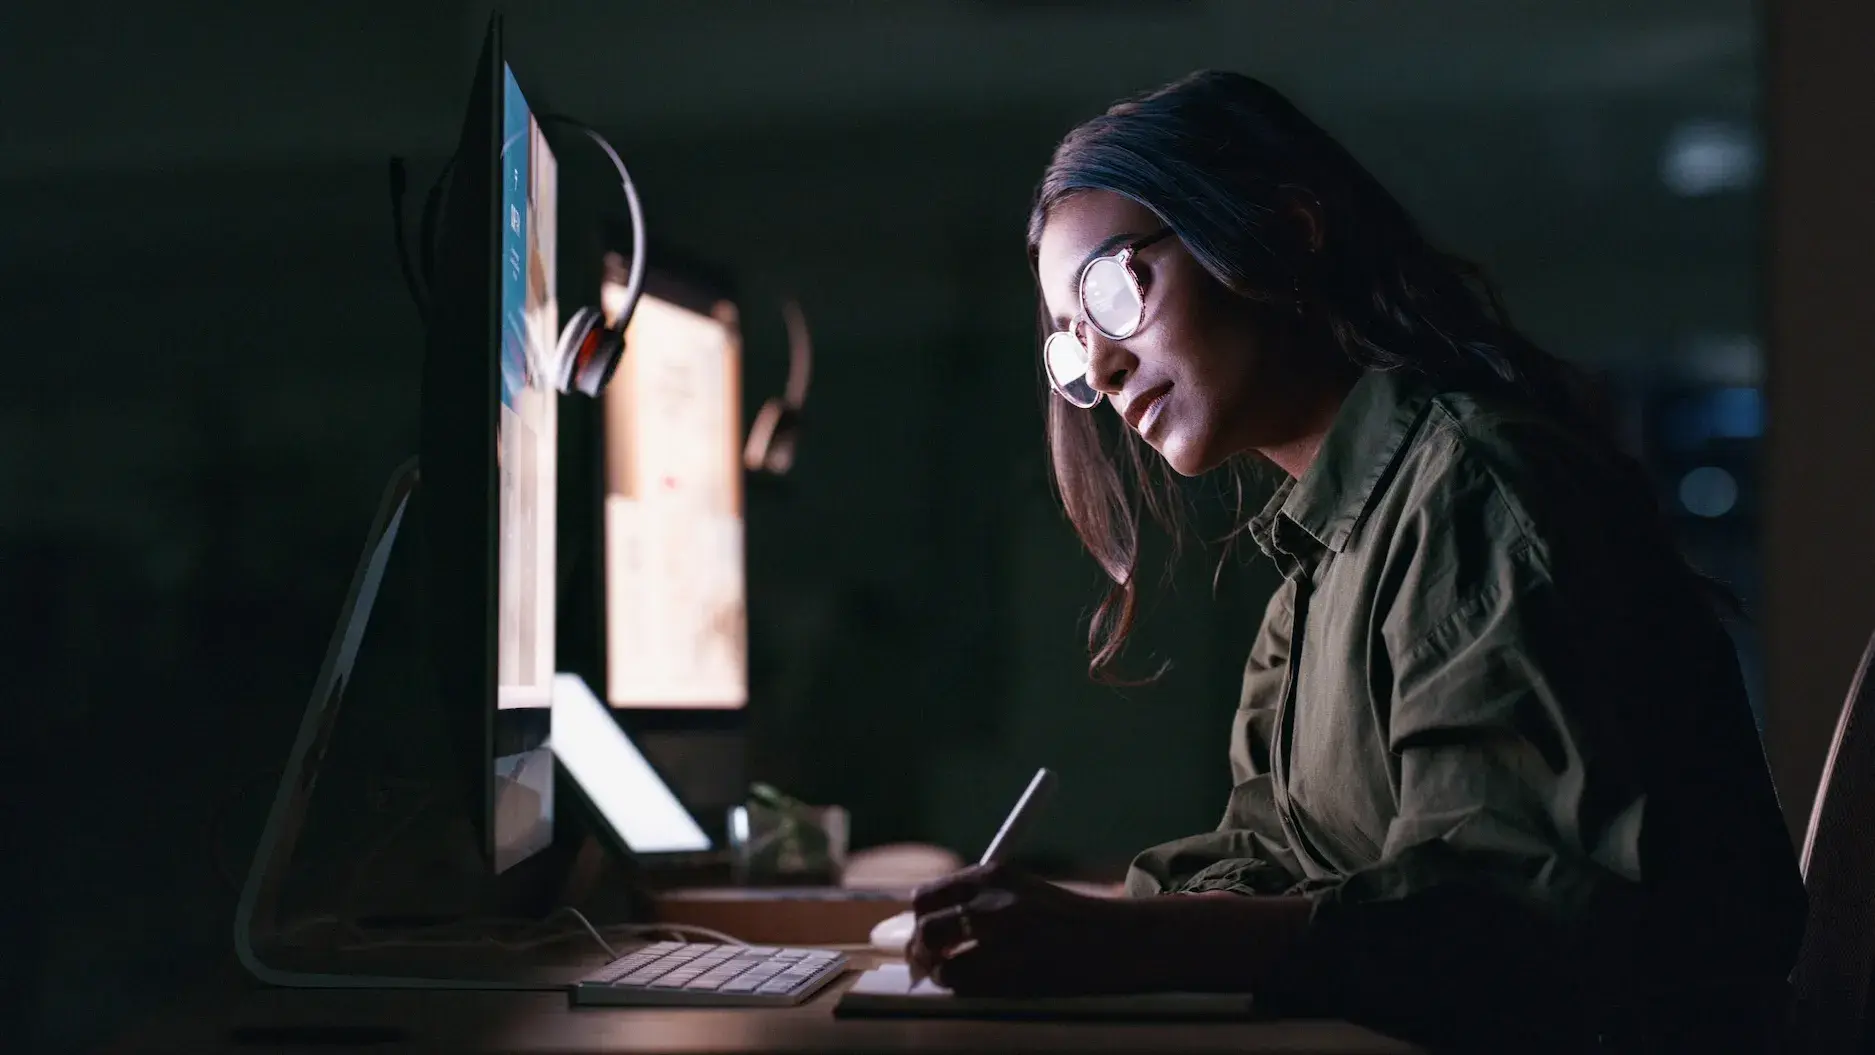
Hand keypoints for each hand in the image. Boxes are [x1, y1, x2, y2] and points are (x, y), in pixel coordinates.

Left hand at [907, 863, 1142, 996]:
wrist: (1118, 941)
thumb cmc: (1068, 922)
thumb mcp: (1023, 892)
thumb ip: (980, 901)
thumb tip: (928, 929)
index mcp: (994, 875)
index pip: (929, 896)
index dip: (921, 921)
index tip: (924, 936)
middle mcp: (994, 901)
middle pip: (927, 927)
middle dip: (922, 951)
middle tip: (928, 965)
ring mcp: (1004, 937)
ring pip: (943, 962)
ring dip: (946, 975)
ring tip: (962, 977)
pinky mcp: (1014, 970)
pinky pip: (967, 986)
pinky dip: (969, 991)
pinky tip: (988, 987)